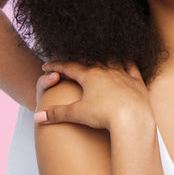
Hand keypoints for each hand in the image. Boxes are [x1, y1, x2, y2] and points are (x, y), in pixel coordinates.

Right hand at [34, 62, 152, 132]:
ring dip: (103, 57)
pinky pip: (131, 67)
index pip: (69, 67)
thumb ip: (56, 114)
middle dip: (77, 60)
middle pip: (89, 61)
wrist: (132, 117)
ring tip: (97, 57)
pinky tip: (125, 60)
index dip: (56, 66)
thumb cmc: (103, 115)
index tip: (46, 65)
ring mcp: (123, 74)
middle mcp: (106, 71)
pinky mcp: (136, 81)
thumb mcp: (77, 114)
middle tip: (69, 61)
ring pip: (112, 60)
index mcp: (89, 76)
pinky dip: (127, 62)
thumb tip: (37, 118)